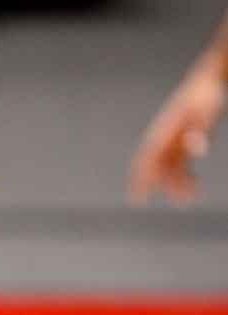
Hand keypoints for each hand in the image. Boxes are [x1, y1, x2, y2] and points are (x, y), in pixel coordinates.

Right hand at [129, 62, 226, 203]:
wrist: (210, 79)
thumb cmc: (207, 92)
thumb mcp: (207, 109)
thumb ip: (200, 130)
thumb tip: (197, 151)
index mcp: (164, 130)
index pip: (147, 159)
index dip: (140, 179)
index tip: (138, 198)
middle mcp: (164, 138)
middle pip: (157, 168)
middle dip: (165, 185)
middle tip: (181, 201)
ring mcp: (173, 141)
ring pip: (169, 169)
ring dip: (178, 184)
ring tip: (192, 196)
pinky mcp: (183, 142)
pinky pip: (179, 164)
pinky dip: (184, 176)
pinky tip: (195, 185)